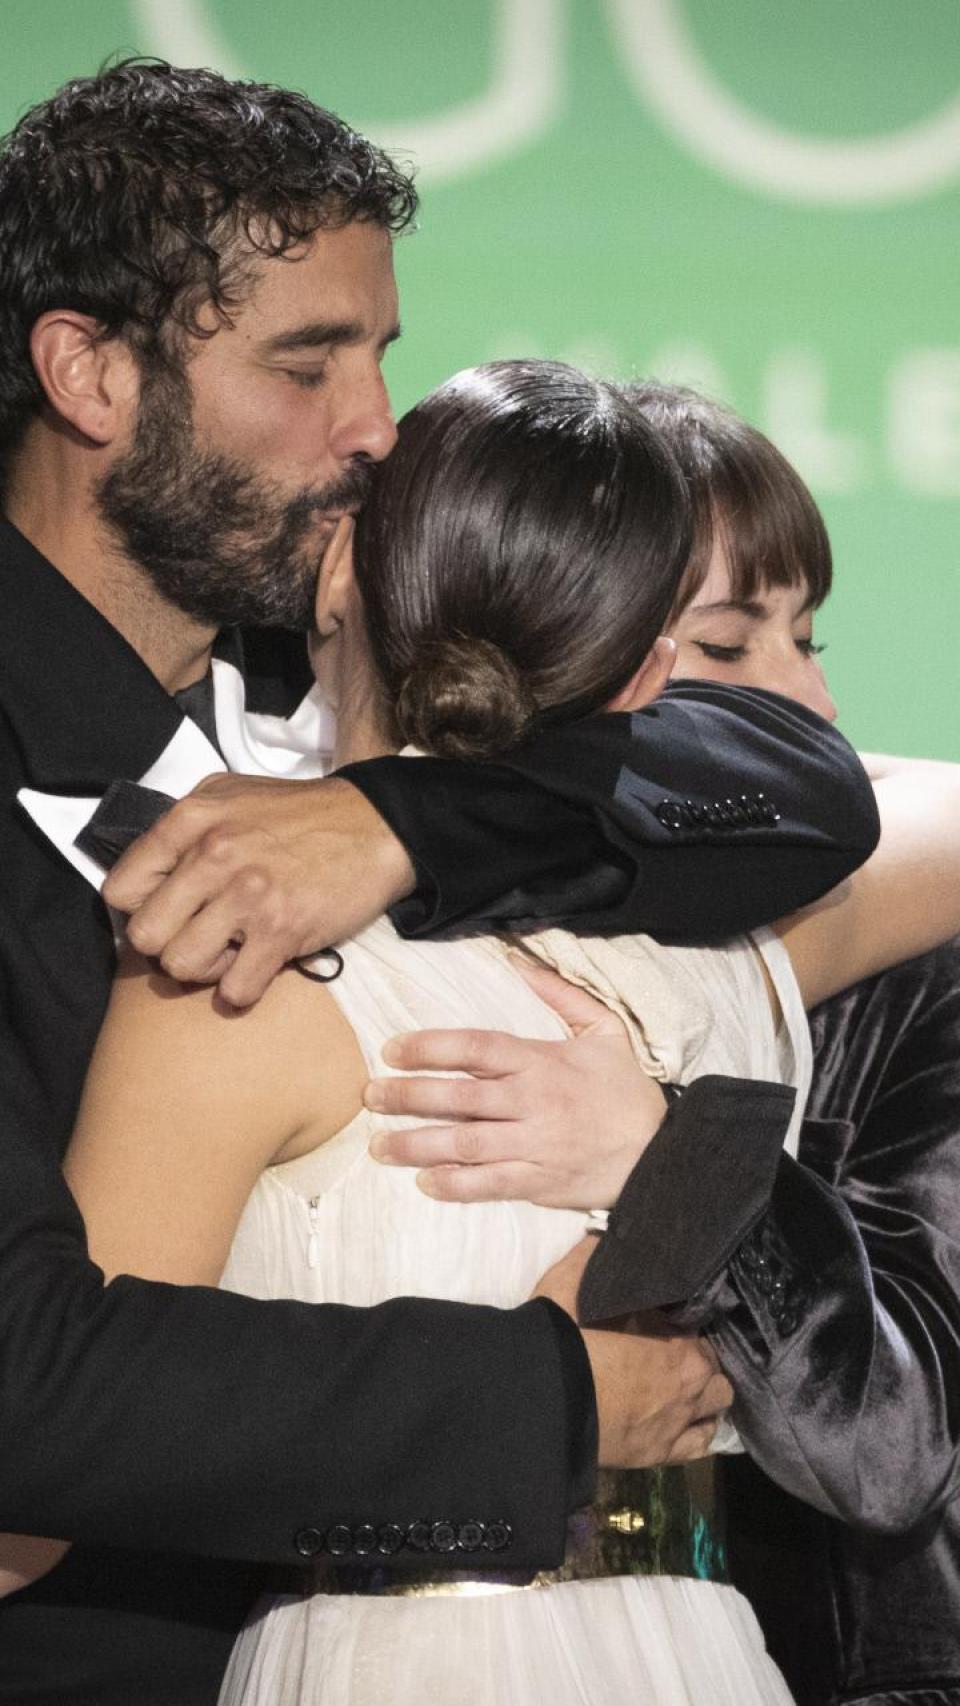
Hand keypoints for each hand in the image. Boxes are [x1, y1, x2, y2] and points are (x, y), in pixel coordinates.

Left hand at [103, 774, 413, 1006]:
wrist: (376, 825)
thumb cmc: (300, 814)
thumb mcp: (228, 795)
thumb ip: (182, 829)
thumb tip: (145, 873)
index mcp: (191, 820)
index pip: (120, 889)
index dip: (141, 908)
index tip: (170, 910)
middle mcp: (213, 854)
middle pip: (145, 935)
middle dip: (169, 944)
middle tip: (201, 935)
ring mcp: (248, 894)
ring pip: (181, 966)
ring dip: (205, 968)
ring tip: (233, 950)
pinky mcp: (283, 931)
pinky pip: (234, 989)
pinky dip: (242, 988)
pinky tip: (259, 966)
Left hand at [366, 956, 666, 1207]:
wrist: (662, 1151)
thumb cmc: (625, 1089)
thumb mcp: (604, 1030)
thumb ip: (561, 995)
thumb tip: (518, 960)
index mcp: (543, 1061)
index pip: (477, 1048)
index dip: (430, 1047)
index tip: (393, 1049)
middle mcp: (533, 1102)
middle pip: (460, 1097)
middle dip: (409, 1096)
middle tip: (369, 1096)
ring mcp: (535, 1145)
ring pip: (466, 1144)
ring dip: (417, 1144)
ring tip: (380, 1145)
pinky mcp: (540, 1182)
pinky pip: (489, 1185)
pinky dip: (455, 1185)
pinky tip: (424, 1182)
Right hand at [536, 1239, 731, 1465]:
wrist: (543, 1399)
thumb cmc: (562, 1338)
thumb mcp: (570, 1282)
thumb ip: (593, 1253)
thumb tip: (604, 1228)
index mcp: (677, 1335)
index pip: (700, 1321)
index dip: (683, 1320)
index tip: (668, 1319)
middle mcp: (690, 1376)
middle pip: (713, 1361)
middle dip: (698, 1355)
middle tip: (672, 1351)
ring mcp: (680, 1418)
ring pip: (718, 1400)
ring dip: (706, 1390)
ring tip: (685, 1386)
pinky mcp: (663, 1452)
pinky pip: (701, 1443)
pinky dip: (699, 1431)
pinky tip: (689, 1423)